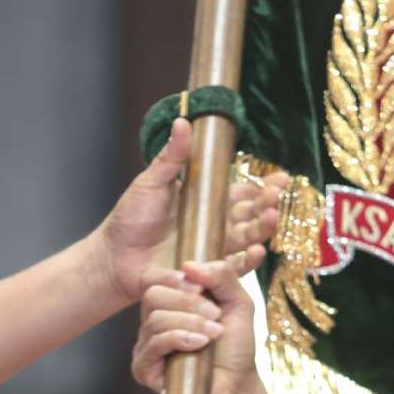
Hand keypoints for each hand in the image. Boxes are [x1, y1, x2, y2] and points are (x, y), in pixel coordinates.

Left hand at [93, 118, 284, 305]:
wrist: (114, 256)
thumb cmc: (130, 219)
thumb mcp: (151, 183)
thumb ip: (171, 157)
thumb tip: (183, 121)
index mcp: (206, 201)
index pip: (241, 191)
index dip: (262, 186)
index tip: (279, 179)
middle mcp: (215, 225)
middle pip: (250, 214)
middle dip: (267, 204)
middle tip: (276, 195)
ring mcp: (212, 249)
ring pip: (247, 239)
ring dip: (262, 229)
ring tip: (271, 218)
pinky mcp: (205, 272)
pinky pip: (232, 270)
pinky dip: (247, 262)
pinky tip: (257, 252)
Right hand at [131, 251, 261, 393]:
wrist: (237, 385)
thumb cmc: (235, 346)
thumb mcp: (238, 302)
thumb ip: (222, 276)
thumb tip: (189, 265)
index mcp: (170, 303)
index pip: (155, 278)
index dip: (176, 278)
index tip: (202, 287)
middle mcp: (154, 321)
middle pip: (152, 295)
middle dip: (188, 301)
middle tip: (216, 314)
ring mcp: (146, 345)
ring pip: (154, 319)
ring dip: (190, 322)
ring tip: (214, 334)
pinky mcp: (143, 367)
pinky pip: (153, 343)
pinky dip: (179, 338)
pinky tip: (199, 345)